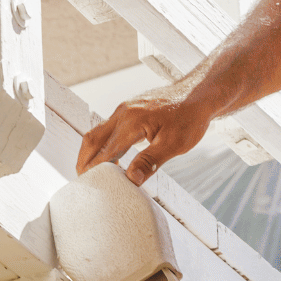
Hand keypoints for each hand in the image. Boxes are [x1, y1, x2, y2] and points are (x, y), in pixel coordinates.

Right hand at [77, 78, 214, 184]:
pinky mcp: (130, 109)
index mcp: (132, 122)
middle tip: (81, 180)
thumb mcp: (174, 144)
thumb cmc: (190, 117)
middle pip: (92, 138)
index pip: (106, 151)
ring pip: (98, 131)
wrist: (199, 94)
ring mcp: (125, 109)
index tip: (89, 186)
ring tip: (90, 171)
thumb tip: (131, 179)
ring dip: (91, 151)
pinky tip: (109, 155)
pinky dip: (102, 143)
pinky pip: (109, 127)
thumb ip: (150, 162)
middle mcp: (123, 113)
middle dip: (84, 160)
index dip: (96, 170)